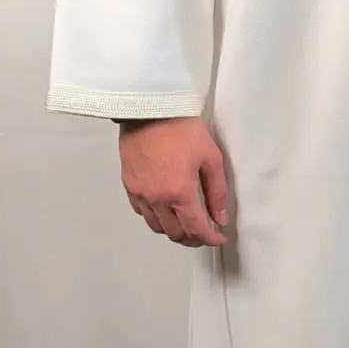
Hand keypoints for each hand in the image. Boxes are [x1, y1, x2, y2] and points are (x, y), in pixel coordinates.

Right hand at [118, 117, 229, 246]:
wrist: (150, 108)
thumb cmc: (181, 128)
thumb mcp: (210, 158)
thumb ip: (217, 192)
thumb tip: (220, 217)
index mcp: (179, 192)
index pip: (196, 229)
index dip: (210, 238)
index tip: (218, 237)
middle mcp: (157, 198)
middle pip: (174, 233)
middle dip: (192, 238)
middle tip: (204, 233)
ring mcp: (140, 193)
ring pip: (156, 226)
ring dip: (173, 231)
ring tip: (186, 225)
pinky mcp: (128, 184)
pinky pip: (141, 212)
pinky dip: (155, 218)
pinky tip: (165, 210)